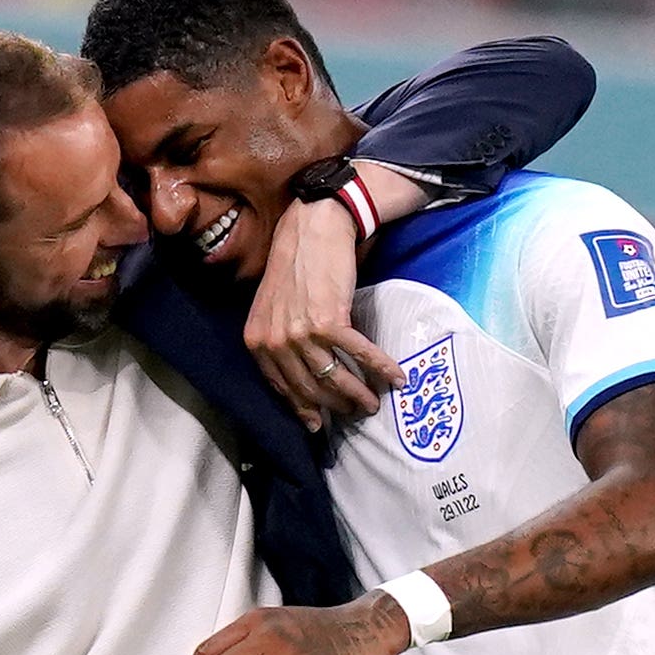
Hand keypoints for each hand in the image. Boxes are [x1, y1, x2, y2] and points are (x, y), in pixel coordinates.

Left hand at [247, 198, 404, 431]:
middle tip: (354, 414)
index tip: (318, 423)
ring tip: (373, 403)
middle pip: (310, 389)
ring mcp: (302, 334)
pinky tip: (396, 378)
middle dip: (334, 407)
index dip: (303, 409)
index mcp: (258, 342)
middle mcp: (276, 342)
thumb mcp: (271, 309)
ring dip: (358, 396)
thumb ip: (278, 341)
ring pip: (334, 378)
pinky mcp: (330, 322)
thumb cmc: (293, 267)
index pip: (282, 388)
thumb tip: (298, 373)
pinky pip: (360, 354)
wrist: (311, 231)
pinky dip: (381, 368)